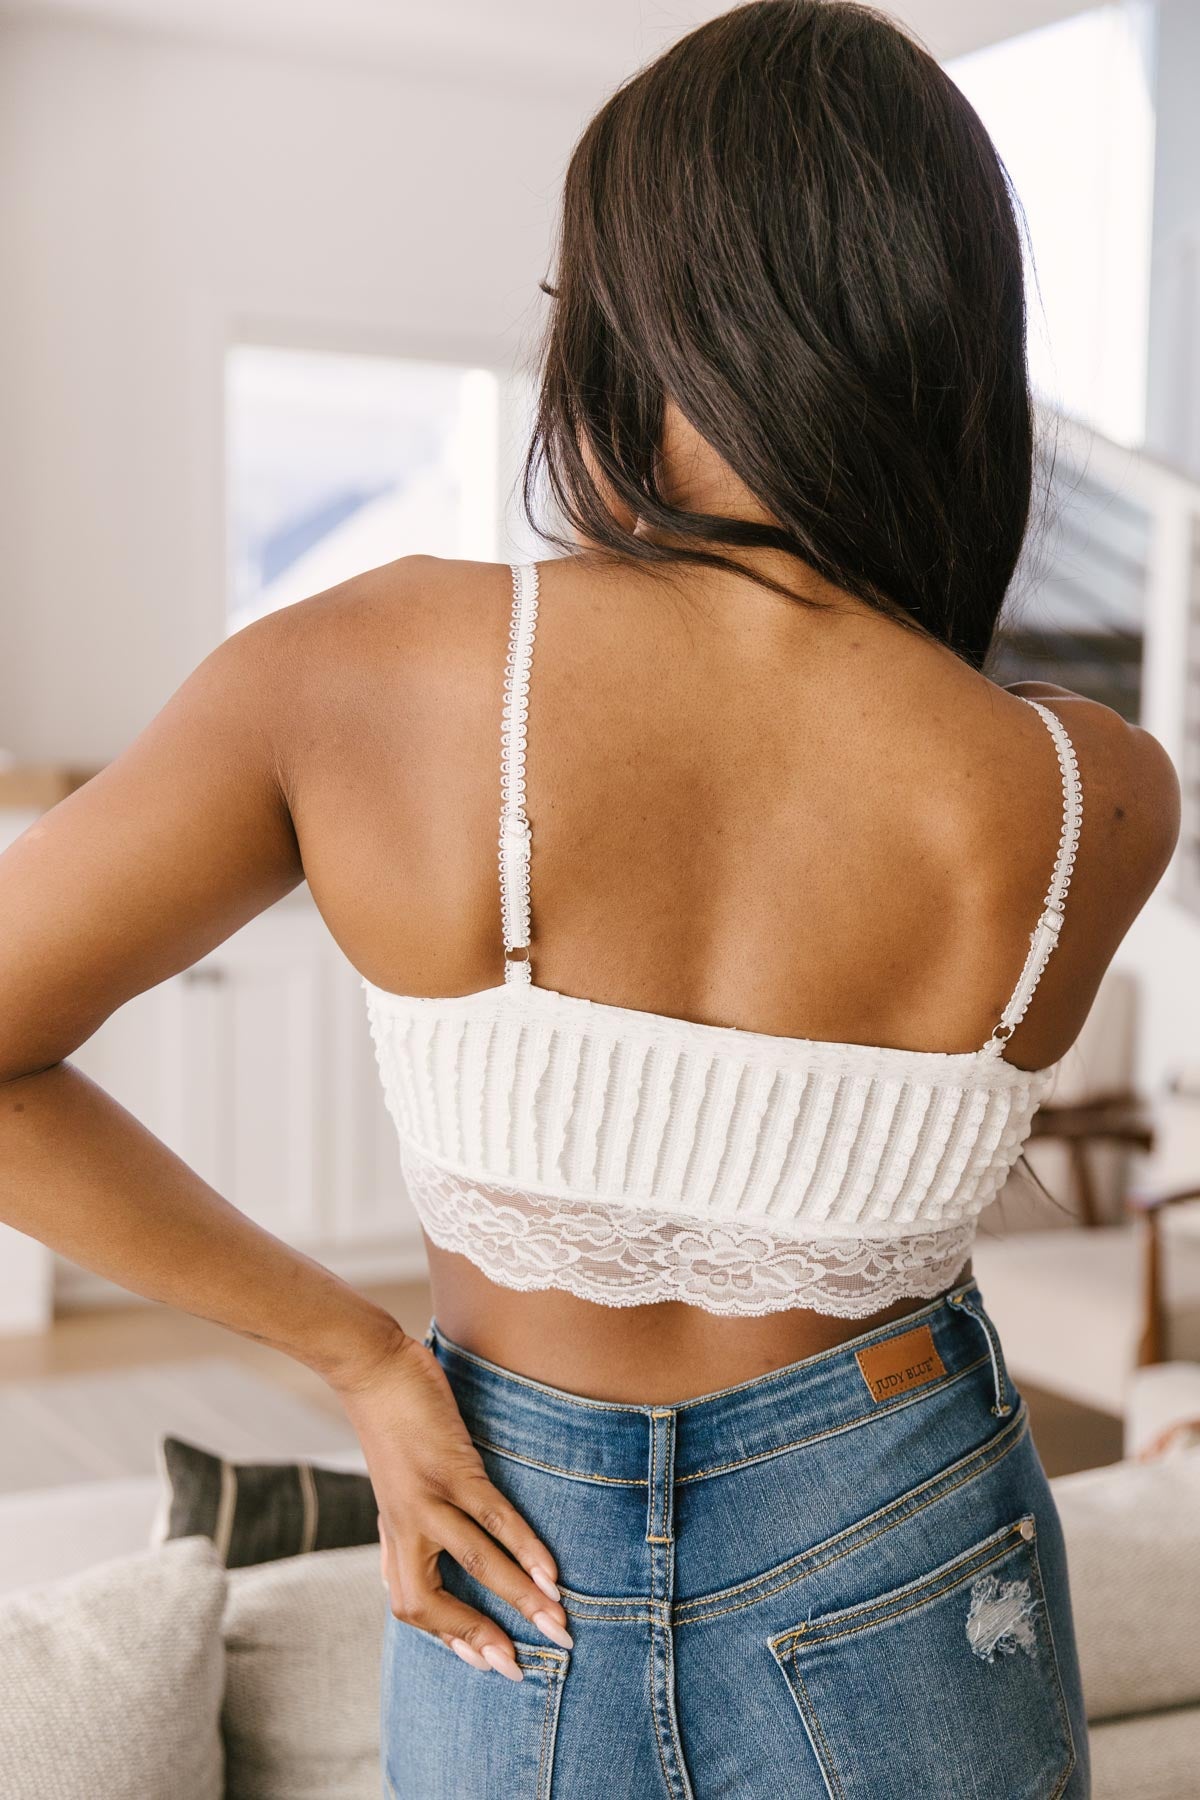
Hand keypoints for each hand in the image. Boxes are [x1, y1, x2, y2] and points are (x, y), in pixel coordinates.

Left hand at [332, 1327, 572, 1681]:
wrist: (370, 1367)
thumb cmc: (390, 1422)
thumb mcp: (393, 1484)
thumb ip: (405, 1524)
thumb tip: (408, 1564)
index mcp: (395, 1532)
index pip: (413, 1606)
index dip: (448, 1637)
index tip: (486, 1660)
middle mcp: (406, 1525)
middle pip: (431, 1604)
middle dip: (479, 1637)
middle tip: (520, 1664)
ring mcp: (427, 1498)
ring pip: (476, 1564)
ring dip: (519, 1598)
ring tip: (557, 1623)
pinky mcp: (451, 1467)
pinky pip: (493, 1517)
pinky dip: (525, 1546)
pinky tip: (551, 1569)